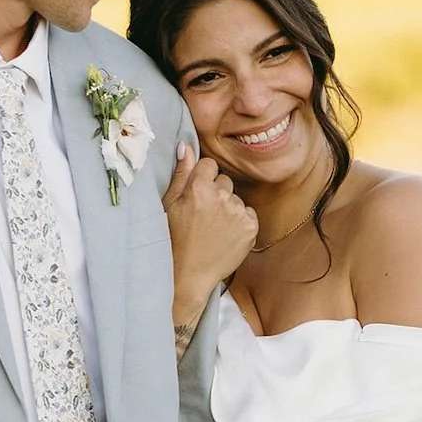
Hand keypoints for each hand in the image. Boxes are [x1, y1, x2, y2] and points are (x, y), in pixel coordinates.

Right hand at [164, 145, 257, 327]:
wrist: (188, 276)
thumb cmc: (173, 240)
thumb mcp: (169, 205)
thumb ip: (181, 174)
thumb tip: (186, 146)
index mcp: (199, 187)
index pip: (209, 164)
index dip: (201, 179)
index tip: (195, 195)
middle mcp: (222, 197)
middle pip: (224, 181)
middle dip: (215, 192)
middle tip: (203, 215)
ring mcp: (239, 213)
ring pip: (236, 198)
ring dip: (228, 208)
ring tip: (213, 229)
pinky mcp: (251, 228)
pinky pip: (248, 214)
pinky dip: (240, 222)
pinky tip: (225, 235)